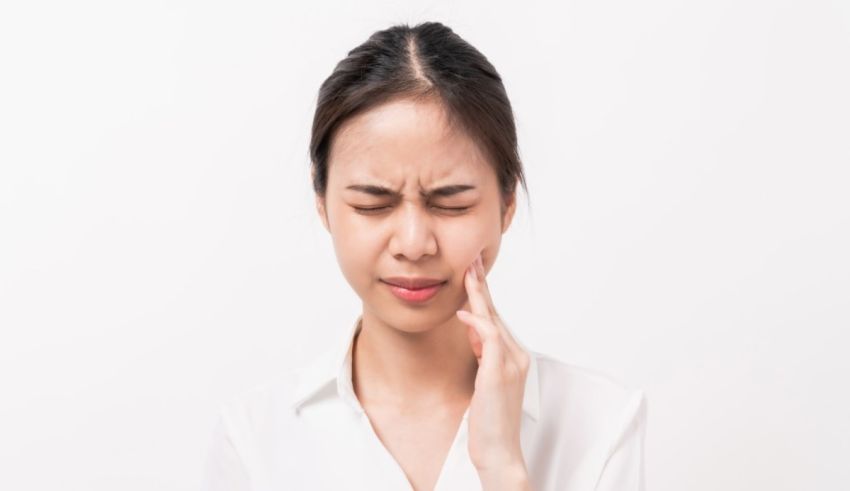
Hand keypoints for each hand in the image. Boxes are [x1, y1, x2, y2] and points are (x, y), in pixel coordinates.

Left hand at [456, 251, 531, 478]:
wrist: (499, 450)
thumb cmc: (489, 418)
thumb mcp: (484, 378)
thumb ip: (482, 352)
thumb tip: (472, 328)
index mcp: (515, 356)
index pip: (496, 318)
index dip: (484, 294)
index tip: (473, 272)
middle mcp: (517, 355)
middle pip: (496, 313)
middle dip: (482, 285)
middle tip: (472, 260)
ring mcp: (512, 364)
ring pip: (494, 320)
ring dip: (479, 295)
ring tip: (467, 273)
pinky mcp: (500, 373)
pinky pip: (490, 339)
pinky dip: (477, 323)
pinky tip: (463, 313)